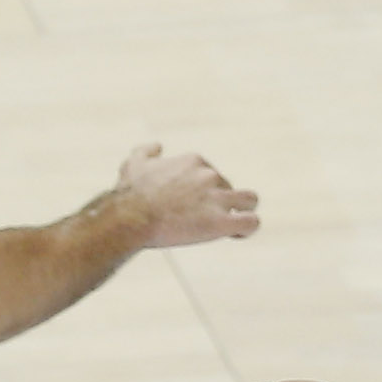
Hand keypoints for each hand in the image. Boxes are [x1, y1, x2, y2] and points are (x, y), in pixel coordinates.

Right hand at [111, 142, 259, 248]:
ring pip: (250, 200)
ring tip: (231, 227)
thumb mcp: (134, 163)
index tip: (190, 209)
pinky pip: (251, 223)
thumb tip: (157, 146)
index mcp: (195, 161)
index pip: (210, 175)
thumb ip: (145, 151)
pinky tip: (236, 235)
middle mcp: (210, 175)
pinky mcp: (220, 221)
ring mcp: (217, 198)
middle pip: (228, 189)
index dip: (204, 193)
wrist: (131, 216)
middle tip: (200, 223)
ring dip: (245, 211)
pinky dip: (248, 229)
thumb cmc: (130, 193)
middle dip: (219, 205)